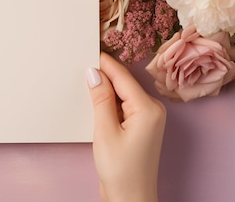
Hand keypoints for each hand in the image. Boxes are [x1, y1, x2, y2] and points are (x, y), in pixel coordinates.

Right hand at [87, 52, 165, 201]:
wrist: (129, 199)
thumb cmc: (121, 170)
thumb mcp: (105, 131)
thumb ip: (100, 99)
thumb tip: (94, 72)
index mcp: (148, 108)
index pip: (122, 76)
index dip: (104, 62)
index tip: (89, 48)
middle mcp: (152, 110)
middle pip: (124, 83)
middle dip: (104, 73)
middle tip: (82, 60)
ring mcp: (147, 119)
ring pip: (122, 93)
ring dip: (106, 88)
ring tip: (85, 79)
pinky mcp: (140, 127)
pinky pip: (123, 105)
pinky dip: (109, 101)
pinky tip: (95, 100)